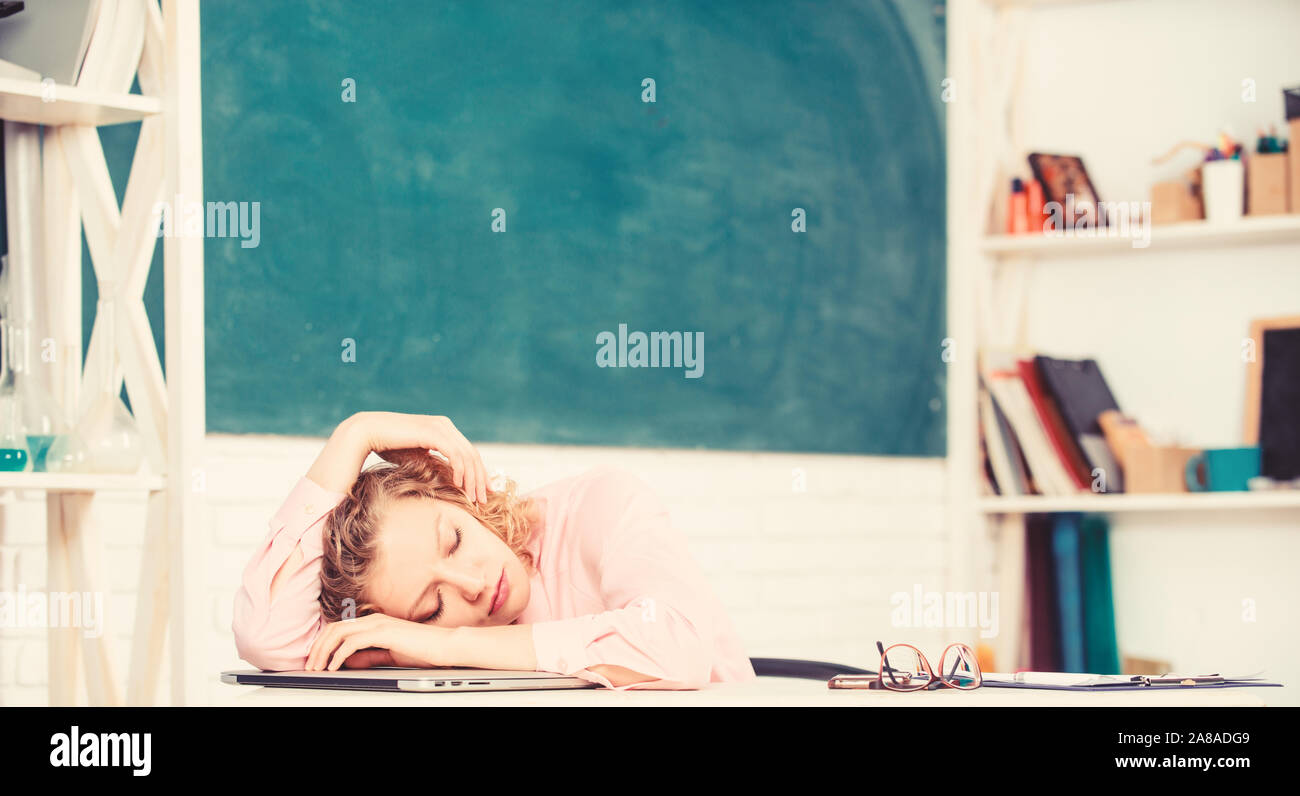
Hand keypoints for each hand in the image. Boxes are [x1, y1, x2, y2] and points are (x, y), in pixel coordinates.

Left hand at [305, 613, 454, 670]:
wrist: (444, 646)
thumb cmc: (423, 650)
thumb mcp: (390, 655)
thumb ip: (369, 656)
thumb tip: (348, 661)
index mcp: (374, 622)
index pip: (340, 628)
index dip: (324, 643)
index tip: (316, 659)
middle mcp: (373, 619)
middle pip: (334, 628)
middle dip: (318, 647)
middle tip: (310, 665)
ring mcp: (377, 624)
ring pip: (338, 633)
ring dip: (324, 651)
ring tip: (317, 667)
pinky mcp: (383, 633)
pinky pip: (352, 642)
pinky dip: (339, 655)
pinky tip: (334, 666)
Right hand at [350, 411, 487, 503]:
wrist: (367, 432)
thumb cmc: (388, 445)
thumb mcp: (416, 456)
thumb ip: (432, 462)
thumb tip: (446, 479)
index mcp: (443, 429)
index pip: (468, 452)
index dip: (479, 472)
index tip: (484, 491)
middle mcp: (445, 425)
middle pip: (472, 454)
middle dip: (480, 478)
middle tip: (484, 499)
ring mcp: (440, 427)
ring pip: (467, 456)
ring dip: (473, 479)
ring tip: (473, 498)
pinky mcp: (433, 432)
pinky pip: (455, 454)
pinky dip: (461, 470)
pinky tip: (459, 485)